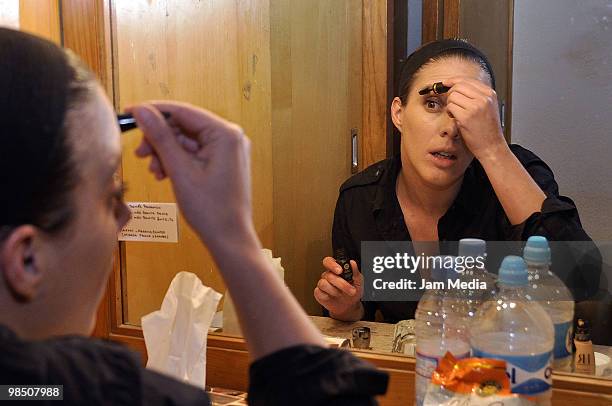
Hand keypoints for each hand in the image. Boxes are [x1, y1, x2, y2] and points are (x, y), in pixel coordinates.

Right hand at [129, 102, 254, 249]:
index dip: (154, 111)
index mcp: (225, 134)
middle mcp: (230, 137)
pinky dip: (177, 161)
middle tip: (140, 154)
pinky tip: (164, 174)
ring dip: (166, 153)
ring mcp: (228, 150)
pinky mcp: (223, 162)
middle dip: (160, 139)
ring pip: (186, 141)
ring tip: (154, 172)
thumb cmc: (210, 209)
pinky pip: (194, 153)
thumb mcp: (180, 170)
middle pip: (184, 126)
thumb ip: (161, 137)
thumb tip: (142, 110)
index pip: (183, 111)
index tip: (129, 112)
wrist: (229, 239)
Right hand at [314, 257, 362, 320]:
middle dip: (341, 283)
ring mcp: (322, 284)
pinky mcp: (319, 293)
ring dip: (335, 291)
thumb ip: (355, 272)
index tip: (340, 270)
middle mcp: (328, 276)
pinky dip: (327, 296)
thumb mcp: (358, 281)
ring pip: (323, 283)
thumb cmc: (352, 292)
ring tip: (342, 295)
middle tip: (351, 290)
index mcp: (336, 270)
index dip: (332, 264)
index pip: (329, 261)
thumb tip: (352, 263)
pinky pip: (319, 292)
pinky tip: (333, 297)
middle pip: (328, 274)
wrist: (349, 306)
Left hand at [444, 77, 507, 161]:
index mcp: (489, 94)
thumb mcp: (488, 107)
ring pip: (452, 95)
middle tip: (452, 103)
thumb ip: (476, 95)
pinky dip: (449, 111)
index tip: (445, 83)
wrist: (492, 145)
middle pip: (458, 86)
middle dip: (450, 93)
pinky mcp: (466, 116)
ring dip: (450, 104)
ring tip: (456, 113)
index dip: (453, 81)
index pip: (467, 80)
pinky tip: (455, 117)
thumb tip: (456, 85)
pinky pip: (450, 106)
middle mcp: (484, 98)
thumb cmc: (488, 129)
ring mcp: (475, 107)